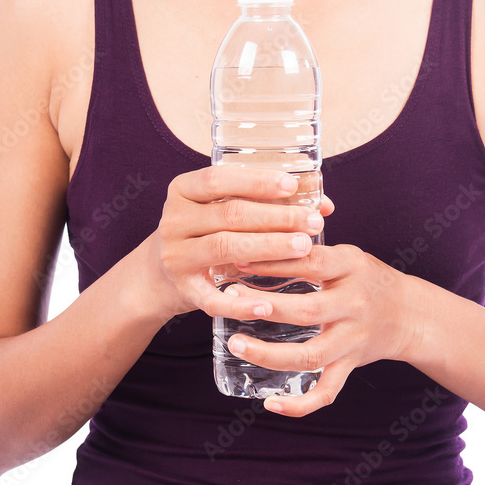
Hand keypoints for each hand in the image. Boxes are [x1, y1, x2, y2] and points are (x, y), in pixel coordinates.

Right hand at [145, 166, 333, 321]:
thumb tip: (324, 204)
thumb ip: (268, 202)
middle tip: (312, 223)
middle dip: (276, 218)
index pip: (218, 179)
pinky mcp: (182, 289)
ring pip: (225, 248)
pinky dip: (240, 303)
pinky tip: (266, 305)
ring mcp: (175, 256)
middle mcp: (174, 221)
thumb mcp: (225, 210)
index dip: (256, 181)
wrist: (161, 274)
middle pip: (230, 215)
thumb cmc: (208, 232)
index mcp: (183, 191)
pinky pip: (211, 299)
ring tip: (303, 247)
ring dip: (268, 248)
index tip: (292, 186)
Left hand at [223, 244, 429, 416]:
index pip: (311, 262)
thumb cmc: (366, 279)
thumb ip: (309, 251)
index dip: (275, 262)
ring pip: (310, 356)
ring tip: (237, 344)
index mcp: (352, 268)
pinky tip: (269, 403)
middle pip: (307, 310)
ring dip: (269, 354)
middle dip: (265, 307)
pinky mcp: (350, 366)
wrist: (410, 314)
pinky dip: (299, 405)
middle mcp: (354, 305)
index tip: (240, 260)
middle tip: (229, 299)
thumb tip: (255, 241)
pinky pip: (327, 392)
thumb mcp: (346, 256)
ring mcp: (353, 340)